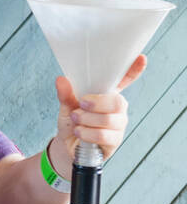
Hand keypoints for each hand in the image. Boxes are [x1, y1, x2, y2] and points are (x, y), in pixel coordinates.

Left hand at [50, 55, 145, 170]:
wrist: (68, 145)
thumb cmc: (72, 121)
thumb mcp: (66, 105)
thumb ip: (66, 93)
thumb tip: (61, 80)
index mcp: (107, 93)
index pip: (125, 80)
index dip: (134, 70)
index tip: (141, 58)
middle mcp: (117, 108)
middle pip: (118, 102)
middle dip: (97, 103)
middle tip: (81, 105)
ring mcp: (118, 124)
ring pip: (109, 120)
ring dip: (87, 120)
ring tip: (75, 120)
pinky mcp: (115, 141)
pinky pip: (104, 136)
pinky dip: (87, 133)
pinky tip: (79, 132)